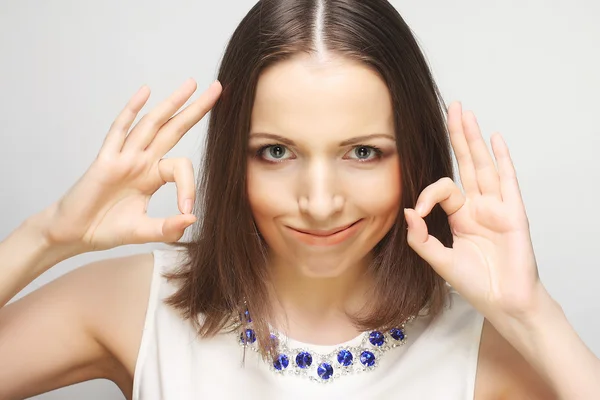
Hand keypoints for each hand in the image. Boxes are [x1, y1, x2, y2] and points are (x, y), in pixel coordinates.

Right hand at [43, 78, 221, 251]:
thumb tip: (193, 218)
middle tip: (217, 88)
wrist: (73, 234)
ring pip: (151, 123)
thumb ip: (167, 228)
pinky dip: (131, 110)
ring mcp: (124, 157)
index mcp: (153, 176)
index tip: (187, 210)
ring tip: (192, 84)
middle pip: (174, 128)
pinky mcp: (104, 160)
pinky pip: (119, 130)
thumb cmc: (106, 228)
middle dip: (196, 110)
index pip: (181, 167)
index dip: (189, 186)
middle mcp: (141, 161)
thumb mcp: (143, 231)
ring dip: (172, 103)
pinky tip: (145, 91)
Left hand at [404, 101, 543, 320]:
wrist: (504, 302)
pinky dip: (502, 160)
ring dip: (474, 139)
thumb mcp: (440, 261)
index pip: (443, 189)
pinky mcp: (513, 213)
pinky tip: (495, 139)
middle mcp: (479, 206)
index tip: (419, 210)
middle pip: (466, 164)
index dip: (428, 193)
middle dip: (458, 136)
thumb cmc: (477, 284)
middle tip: (451, 108)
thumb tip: (408, 212)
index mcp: (460, 216)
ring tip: (466, 114)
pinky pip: (508, 181)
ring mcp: (497, 207)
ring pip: (484, 166)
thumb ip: (421, 239)